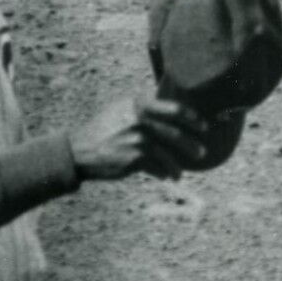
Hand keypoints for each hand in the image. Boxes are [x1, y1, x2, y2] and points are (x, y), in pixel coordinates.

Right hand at [69, 94, 207, 181]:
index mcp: (139, 104)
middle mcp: (140, 119)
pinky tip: (164, 176)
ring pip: (168, 155)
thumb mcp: (120, 109)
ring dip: (177, 167)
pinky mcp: (135, 159)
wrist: (79, 151)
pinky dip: (163, 173)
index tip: (202, 126)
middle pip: (176, 134)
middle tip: (200, 153)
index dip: (192, 118)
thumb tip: (170, 107)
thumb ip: (143, 107)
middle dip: (191, 146)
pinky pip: (157, 168)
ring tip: (179, 173)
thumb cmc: (103, 130)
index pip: (174, 109)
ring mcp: (138, 139)